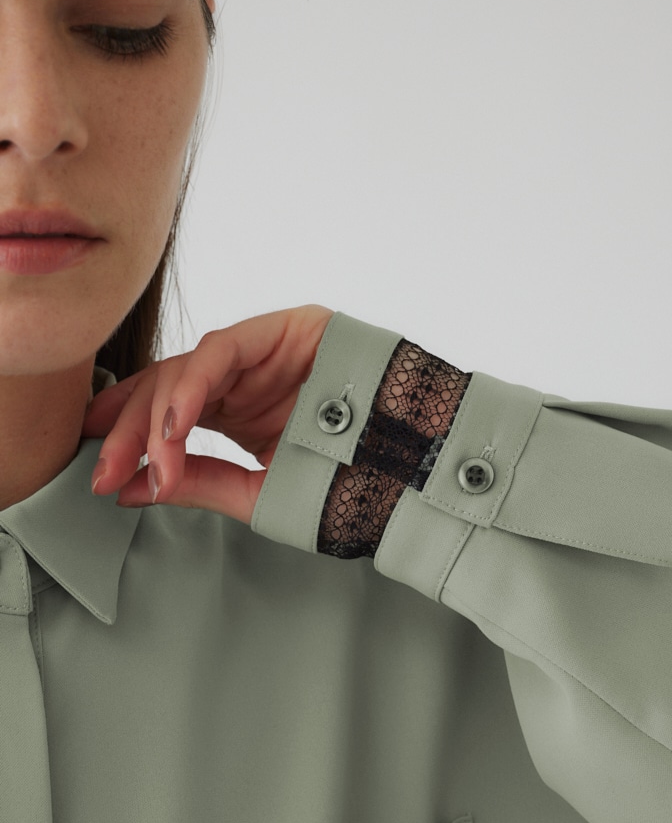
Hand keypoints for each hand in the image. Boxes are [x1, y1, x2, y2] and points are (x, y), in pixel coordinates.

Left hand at [81, 304, 334, 525]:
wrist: (418, 471)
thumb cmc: (350, 487)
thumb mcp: (260, 494)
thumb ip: (200, 485)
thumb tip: (128, 489)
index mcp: (235, 412)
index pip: (164, 415)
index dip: (126, 440)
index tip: (101, 479)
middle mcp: (242, 378)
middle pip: (164, 388)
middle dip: (127, 430)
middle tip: (105, 472)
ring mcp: (262, 351)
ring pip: (185, 368)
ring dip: (156, 415)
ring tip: (147, 463)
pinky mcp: (285, 328)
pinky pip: (222, 349)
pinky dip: (192, 387)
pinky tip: (174, 426)